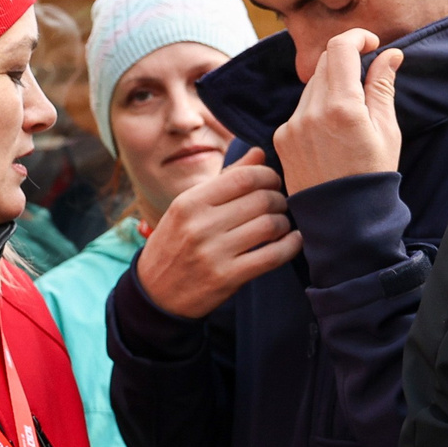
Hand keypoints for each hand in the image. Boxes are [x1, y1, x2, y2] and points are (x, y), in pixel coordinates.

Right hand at [135, 147, 302, 318]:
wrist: (155, 294)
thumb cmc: (175, 243)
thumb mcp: (189, 207)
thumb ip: (226, 179)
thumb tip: (259, 152)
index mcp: (190, 202)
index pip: (243, 177)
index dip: (268, 175)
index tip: (273, 181)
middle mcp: (201, 225)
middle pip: (261, 200)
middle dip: (279, 199)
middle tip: (280, 204)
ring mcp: (214, 253)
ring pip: (270, 226)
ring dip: (285, 223)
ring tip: (282, 224)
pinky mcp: (227, 278)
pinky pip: (272, 256)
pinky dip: (290, 246)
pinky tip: (292, 241)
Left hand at [274, 30, 403, 194]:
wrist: (344, 221)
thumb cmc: (373, 177)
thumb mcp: (387, 131)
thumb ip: (382, 87)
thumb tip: (390, 54)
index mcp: (342, 107)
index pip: (340, 48)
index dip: (357, 37)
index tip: (371, 44)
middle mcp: (311, 112)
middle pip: (325, 63)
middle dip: (347, 62)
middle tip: (366, 77)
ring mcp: (292, 125)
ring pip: (311, 85)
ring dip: (331, 86)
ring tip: (350, 115)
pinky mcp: (282, 138)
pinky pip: (300, 109)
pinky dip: (316, 109)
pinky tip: (331, 134)